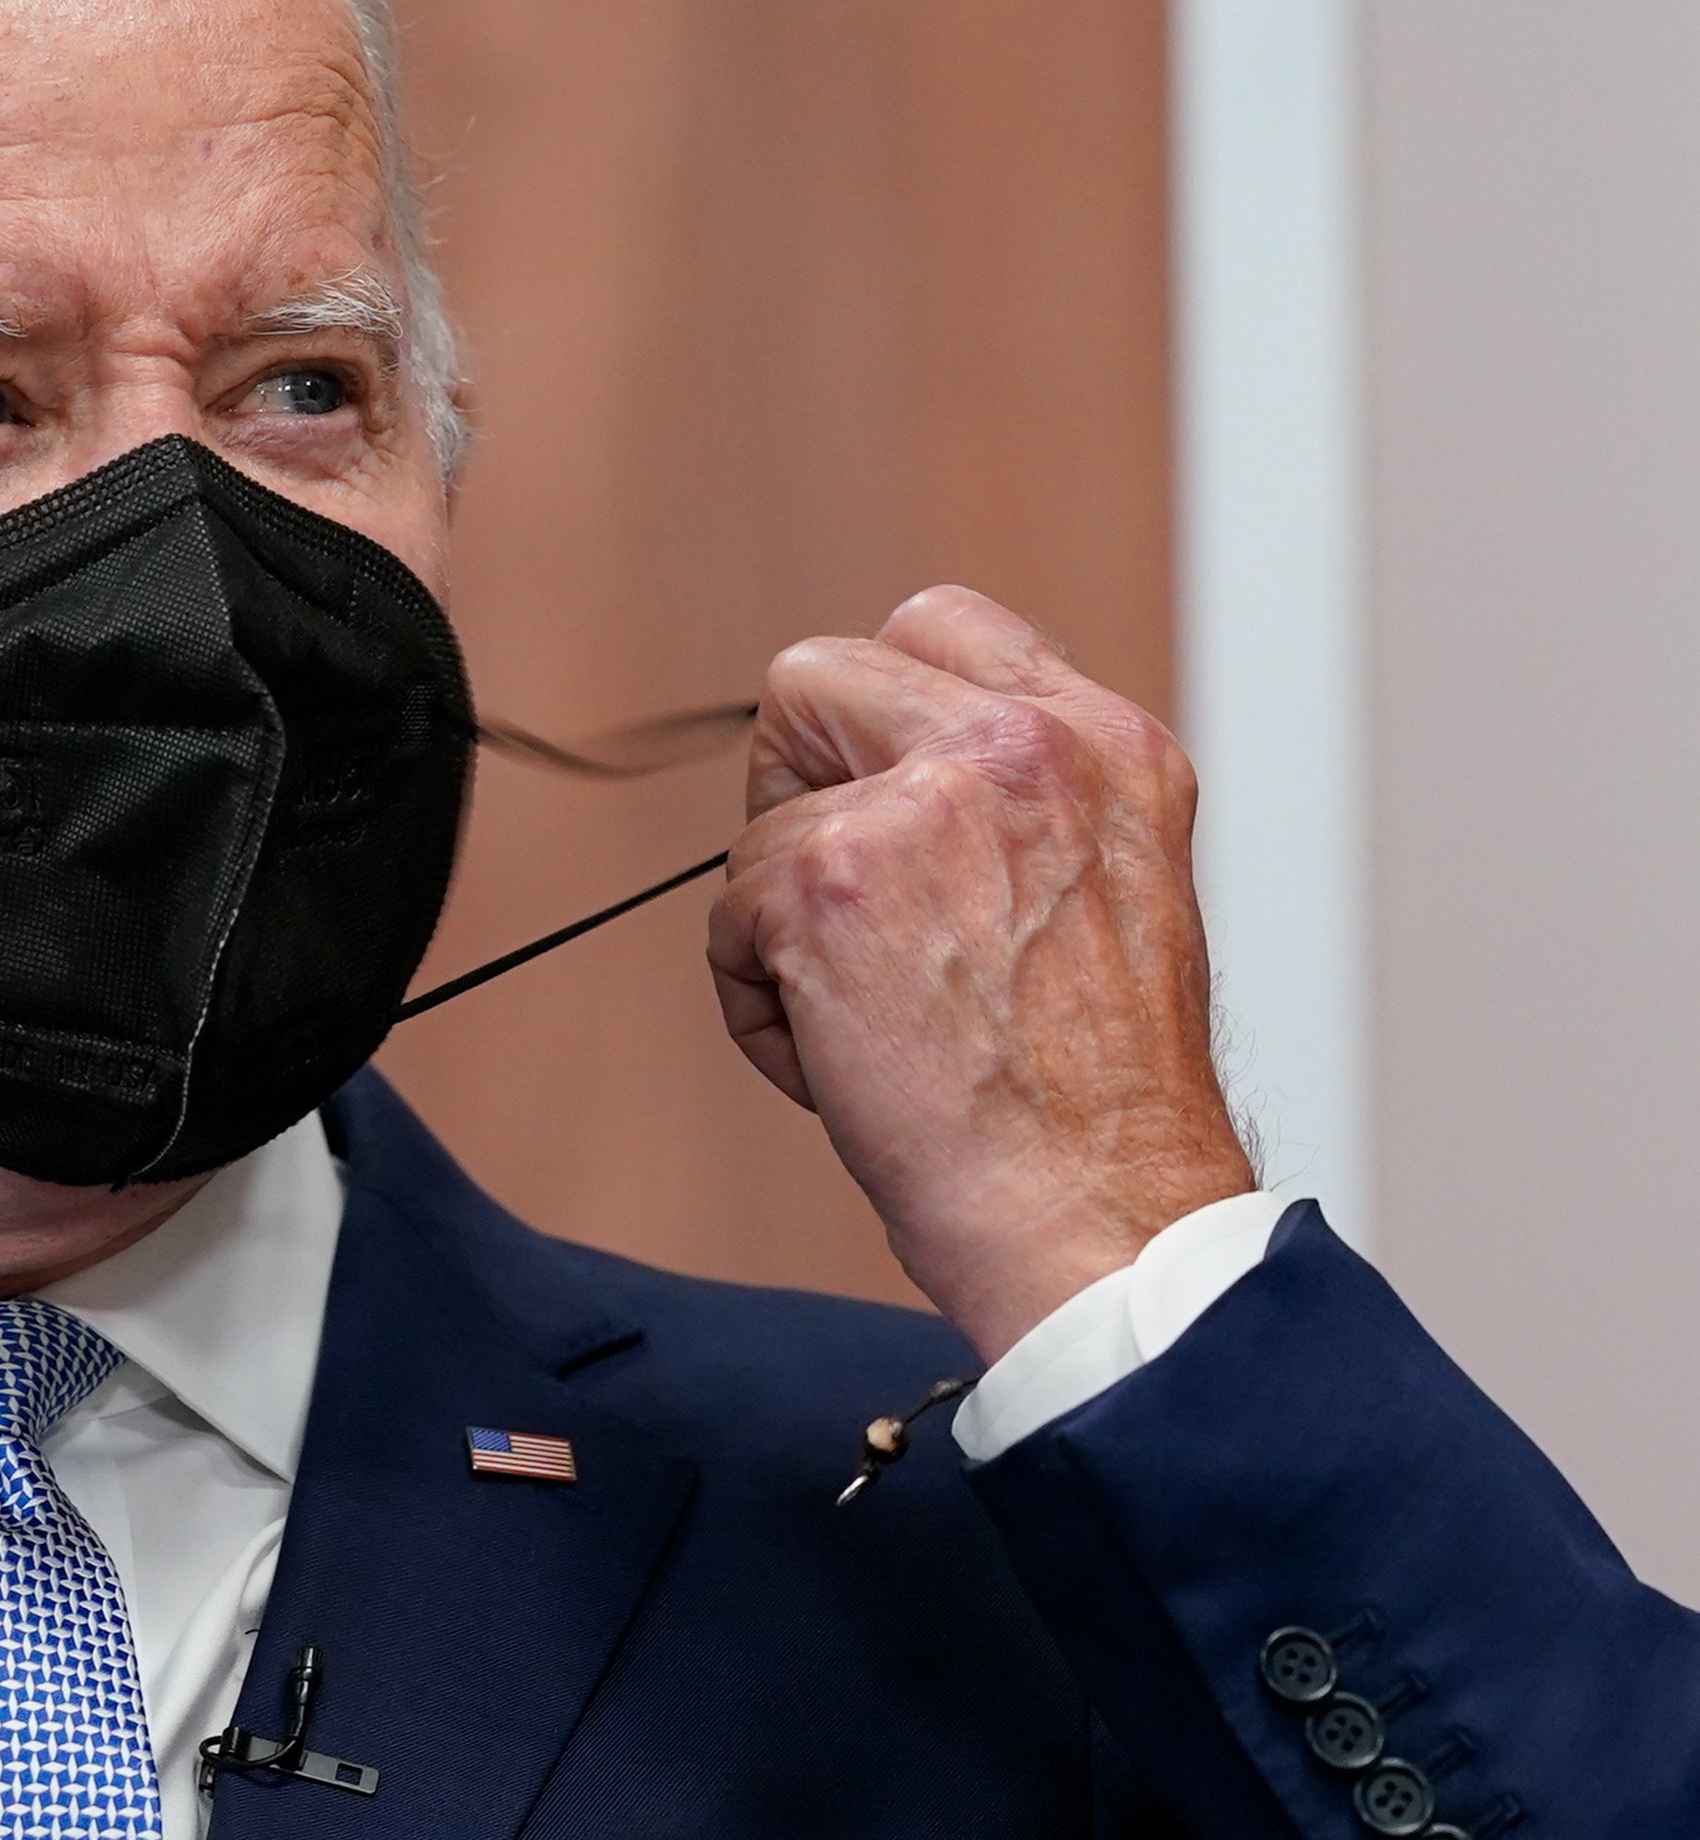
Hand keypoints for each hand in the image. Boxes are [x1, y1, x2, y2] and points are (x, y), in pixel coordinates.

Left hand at [706, 587, 1257, 1360]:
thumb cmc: (1097, 1105)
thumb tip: (890, 775)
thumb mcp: (1112, 894)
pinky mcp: (827, 878)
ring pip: (763, 819)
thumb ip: (1017, 808)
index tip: (879, 804)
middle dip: (798, 792)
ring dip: (786, 928)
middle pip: (815, 678)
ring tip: (878, 1025)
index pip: (939, 628)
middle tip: (846, 910)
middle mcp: (1023, 747)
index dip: (875, 718)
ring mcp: (921, 801)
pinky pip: (728, 918)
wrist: (1101, 1212)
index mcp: (1107, 746)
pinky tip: (849, 1068)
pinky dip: (762, 1009)